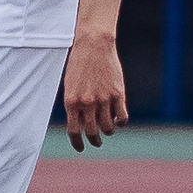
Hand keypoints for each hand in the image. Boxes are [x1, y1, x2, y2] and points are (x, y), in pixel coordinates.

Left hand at [62, 32, 126, 151]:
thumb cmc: (79, 63)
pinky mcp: (118, 94)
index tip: (81, 148)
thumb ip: (74, 104)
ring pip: (108, 127)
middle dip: (94, 140)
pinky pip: (122, 117)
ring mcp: (103, 99)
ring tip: (108, 129)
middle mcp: (87, 103)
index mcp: (71, 102)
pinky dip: (121, 123)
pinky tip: (119, 120)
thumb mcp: (70, 85)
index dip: (78, 143)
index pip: (74, 131)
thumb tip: (80, 123)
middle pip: (92, 132)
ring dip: (108, 131)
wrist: (93, 45)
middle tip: (97, 141)